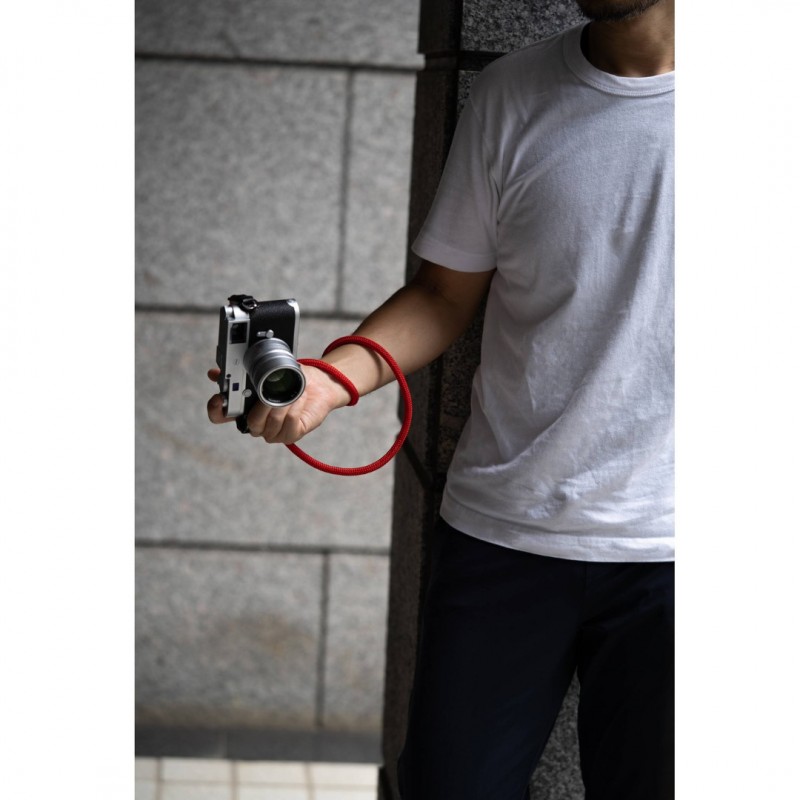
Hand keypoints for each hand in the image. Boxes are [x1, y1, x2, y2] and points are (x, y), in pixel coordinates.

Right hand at [206, 364, 350, 443]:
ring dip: (281, 405)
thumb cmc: (291, 378)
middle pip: (249, 423)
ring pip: (269, 424)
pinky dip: (294, 409)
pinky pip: (288, 424)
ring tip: (290, 392)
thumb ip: (241, 372)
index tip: (218, 398)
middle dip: (259, 408)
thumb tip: (214, 372)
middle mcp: (256, 423)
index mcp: (244, 408)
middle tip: (266, 394)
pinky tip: (298, 398)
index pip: (220, 416)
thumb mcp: (267, 370)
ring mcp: (273, 432)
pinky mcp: (290, 435)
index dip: (216, 410)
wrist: (318, 385)